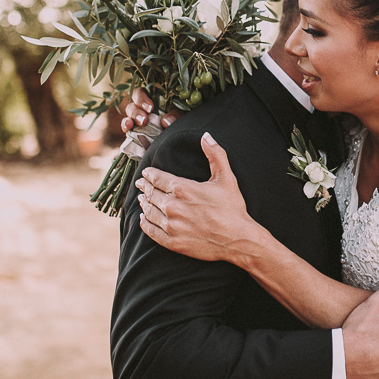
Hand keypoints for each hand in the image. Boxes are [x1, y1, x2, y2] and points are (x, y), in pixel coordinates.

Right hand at [121, 88, 180, 132]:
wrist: (179, 134)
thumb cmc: (179, 118)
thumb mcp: (181, 114)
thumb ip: (176, 115)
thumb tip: (166, 122)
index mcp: (152, 97)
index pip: (141, 92)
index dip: (142, 99)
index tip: (150, 108)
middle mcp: (142, 105)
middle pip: (134, 103)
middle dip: (138, 111)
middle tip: (145, 120)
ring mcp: (136, 116)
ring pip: (130, 112)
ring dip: (132, 117)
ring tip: (140, 124)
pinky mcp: (133, 128)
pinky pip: (126, 125)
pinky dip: (125, 125)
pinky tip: (128, 127)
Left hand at [137, 133, 259, 262]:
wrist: (238, 240)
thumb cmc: (233, 208)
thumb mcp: (226, 178)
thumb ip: (215, 155)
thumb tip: (206, 136)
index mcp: (183, 189)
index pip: (157, 178)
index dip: (149, 174)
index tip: (146, 172)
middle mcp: (173, 207)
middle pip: (150, 194)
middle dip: (144, 187)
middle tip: (140, 184)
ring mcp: (172, 226)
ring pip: (149, 212)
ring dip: (143, 203)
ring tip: (141, 199)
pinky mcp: (173, 242)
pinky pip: (151, 231)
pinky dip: (145, 223)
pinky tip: (143, 219)